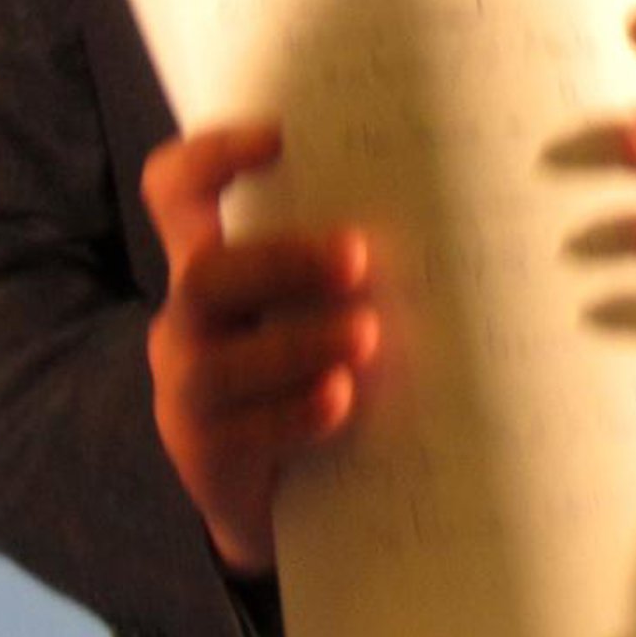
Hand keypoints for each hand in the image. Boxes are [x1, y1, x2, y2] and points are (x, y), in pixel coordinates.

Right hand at [141, 122, 376, 574]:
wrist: (289, 498)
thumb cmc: (322, 372)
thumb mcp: (321, 307)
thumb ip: (351, 266)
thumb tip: (459, 208)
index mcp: (211, 262)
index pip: (176, 192)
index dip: (211, 156)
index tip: (279, 138)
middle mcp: (188, 319)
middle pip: (205, 274)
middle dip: (283, 262)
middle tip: (359, 258)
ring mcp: (188, 389)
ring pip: (216, 359)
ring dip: (298, 342)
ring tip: (366, 336)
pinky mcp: (205, 456)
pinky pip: (241, 432)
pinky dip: (296, 413)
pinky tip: (341, 401)